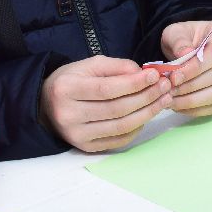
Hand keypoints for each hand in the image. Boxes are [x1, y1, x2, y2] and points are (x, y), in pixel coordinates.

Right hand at [41, 55, 171, 152]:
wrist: (47, 104)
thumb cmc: (71, 80)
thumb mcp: (89, 65)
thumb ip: (116, 67)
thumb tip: (143, 74)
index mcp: (67, 89)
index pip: (107, 89)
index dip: (134, 84)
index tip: (154, 75)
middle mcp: (69, 114)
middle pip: (117, 109)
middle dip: (146, 97)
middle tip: (165, 87)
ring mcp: (77, 134)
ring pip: (121, 126)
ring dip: (147, 113)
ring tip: (163, 100)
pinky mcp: (85, 147)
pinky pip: (118, 140)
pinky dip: (137, 128)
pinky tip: (147, 115)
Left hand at [158, 19, 211, 116]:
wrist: (188, 47)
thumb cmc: (183, 38)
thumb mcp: (175, 32)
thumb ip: (178, 41)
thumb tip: (184, 55)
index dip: (195, 67)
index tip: (175, 76)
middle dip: (191, 85)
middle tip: (169, 90)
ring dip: (192, 100)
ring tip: (171, 99)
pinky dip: (195, 109)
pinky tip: (178, 106)